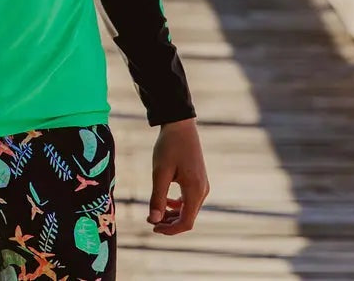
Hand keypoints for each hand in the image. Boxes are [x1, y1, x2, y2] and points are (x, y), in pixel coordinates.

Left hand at [148, 117, 208, 234]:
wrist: (180, 124)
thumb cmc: (169, 146)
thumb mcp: (160, 172)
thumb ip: (158, 197)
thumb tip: (154, 220)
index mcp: (195, 190)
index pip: (186, 222)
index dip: (169, 230)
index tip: (152, 227)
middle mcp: (203, 190)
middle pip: (188, 217)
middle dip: (169, 223)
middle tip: (150, 221)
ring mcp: (202, 184)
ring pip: (189, 209)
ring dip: (173, 214)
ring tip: (155, 213)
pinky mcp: (199, 179)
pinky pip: (189, 199)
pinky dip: (177, 204)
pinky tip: (165, 201)